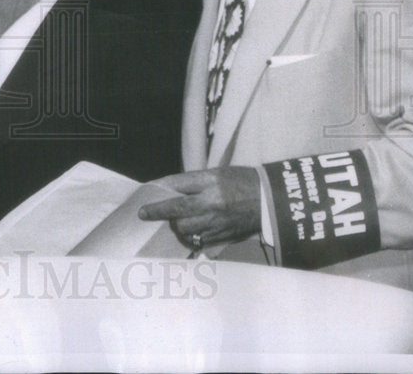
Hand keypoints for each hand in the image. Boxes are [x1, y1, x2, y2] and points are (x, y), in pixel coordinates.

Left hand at [138, 167, 261, 248]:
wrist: (270, 201)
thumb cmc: (241, 182)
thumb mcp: (215, 174)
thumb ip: (191, 182)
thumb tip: (166, 189)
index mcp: (211, 182)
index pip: (176, 187)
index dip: (158, 196)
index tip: (143, 206)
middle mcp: (212, 202)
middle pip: (177, 212)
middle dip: (160, 213)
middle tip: (147, 214)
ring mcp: (217, 221)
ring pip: (185, 228)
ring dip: (176, 225)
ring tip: (178, 219)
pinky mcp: (222, 236)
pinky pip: (197, 239)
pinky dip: (190, 235)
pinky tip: (191, 230)